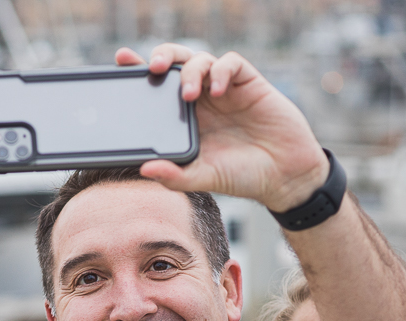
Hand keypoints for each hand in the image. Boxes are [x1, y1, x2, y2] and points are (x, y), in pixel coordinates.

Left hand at [114, 43, 328, 210]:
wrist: (283, 175)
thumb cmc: (242, 176)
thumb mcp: (204, 178)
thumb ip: (175, 176)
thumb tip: (145, 168)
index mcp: (186, 119)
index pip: (159, 89)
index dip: (140, 72)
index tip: (122, 60)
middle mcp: (202, 100)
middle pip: (176, 64)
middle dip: (163, 57)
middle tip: (155, 67)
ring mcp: (224, 89)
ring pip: (200, 59)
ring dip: (190, 71)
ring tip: (189, 95)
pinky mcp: (248, 82)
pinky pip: (230, 63)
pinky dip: (221, 71)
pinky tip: (217, 90)